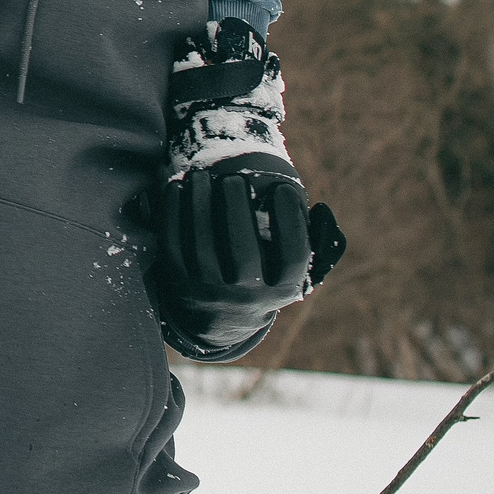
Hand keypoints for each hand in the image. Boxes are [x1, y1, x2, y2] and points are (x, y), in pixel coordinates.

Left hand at [150, 153, 345, 353]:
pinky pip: (173, 246)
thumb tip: (321, 210)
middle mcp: (247, 296)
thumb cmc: (265, 277)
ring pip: (203, 247)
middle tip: (234, 178)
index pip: (293, 256)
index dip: (291, 221)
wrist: (221, 319)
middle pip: (243, 252)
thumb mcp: (291, 269)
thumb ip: (312, 240)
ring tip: (201, 175)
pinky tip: (178, 188)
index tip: (283, 187)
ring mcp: (210, 292)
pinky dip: (173, 215)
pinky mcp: (179, 282)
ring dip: (200, 205)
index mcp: (282, 290)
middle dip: (238, 210)